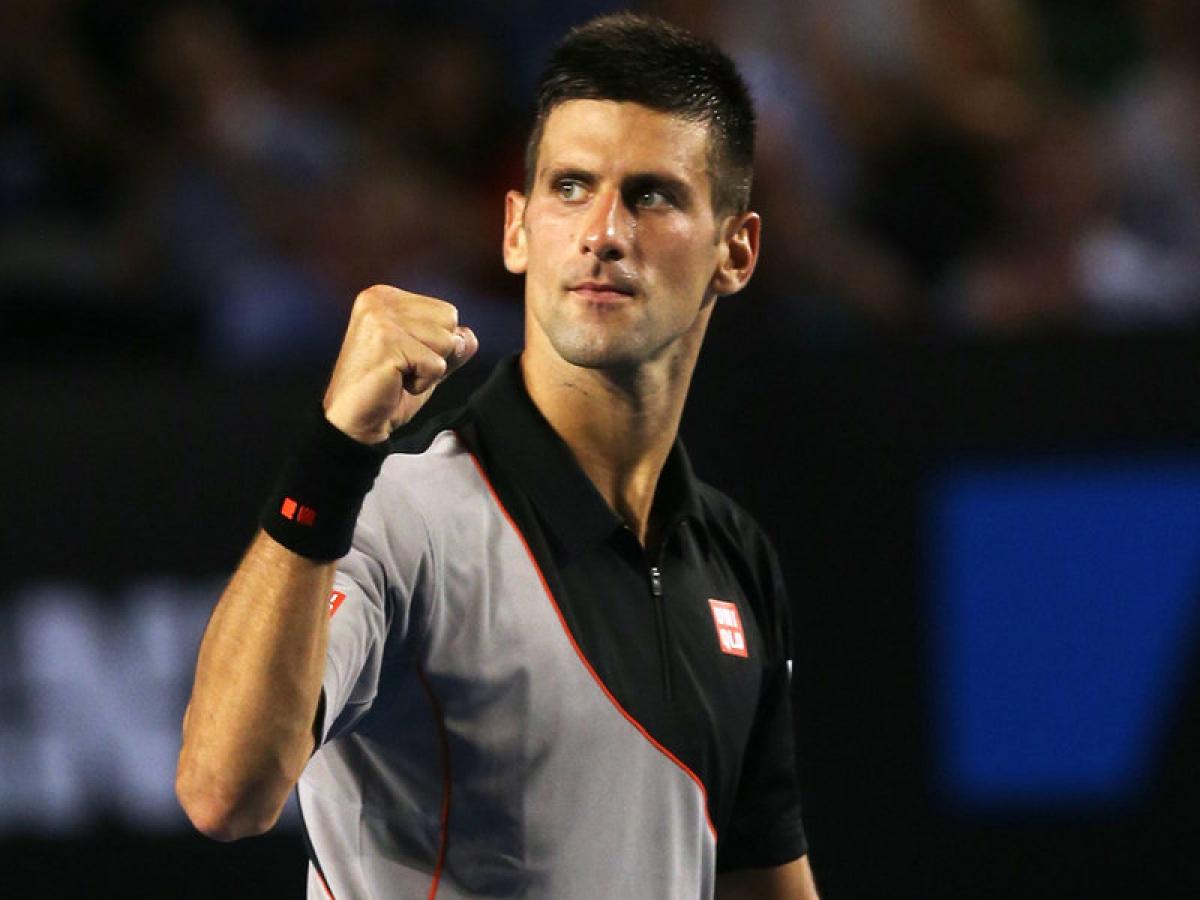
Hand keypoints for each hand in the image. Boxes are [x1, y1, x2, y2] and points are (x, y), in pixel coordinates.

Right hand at [322, 285, 478, 443]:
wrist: (354, 422)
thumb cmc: (385, 391)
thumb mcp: (424, 361)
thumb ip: (449, 345)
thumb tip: (469, 337)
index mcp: (385, 296)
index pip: (447, 311)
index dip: (438, 344)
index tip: (405, 358)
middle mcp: (379, 300)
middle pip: (450, 321)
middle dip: (436, 353)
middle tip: (402, 369)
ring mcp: (381, 319)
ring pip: (447, 342)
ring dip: (429, 369)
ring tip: (398, 376)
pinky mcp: (387, 343)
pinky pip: (436, 365)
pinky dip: (423, 383)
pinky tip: (396, 384)